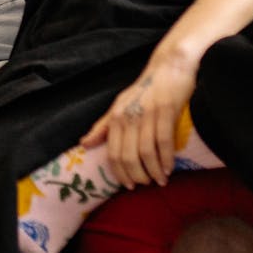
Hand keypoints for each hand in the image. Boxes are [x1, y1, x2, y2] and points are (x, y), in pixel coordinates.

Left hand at [82, 49, 197, 188]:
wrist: (169, 67)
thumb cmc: (144, 89)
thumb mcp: (119, 105)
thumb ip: (103, 126)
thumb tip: (83, 144)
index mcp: (115, 117)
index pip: (112, 152)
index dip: (120, 172)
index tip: (128, 185)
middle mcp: (128, 116)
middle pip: (128, 156)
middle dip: (137, 175)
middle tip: (146, 185)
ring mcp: (147, 114)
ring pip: (146, 152)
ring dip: (154, 171)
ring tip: (160, 181)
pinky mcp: (166, 111)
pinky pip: (164, 142)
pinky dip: (166, 159)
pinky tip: (169, 168)